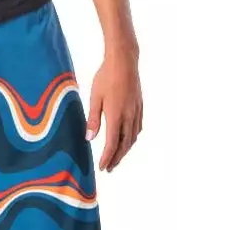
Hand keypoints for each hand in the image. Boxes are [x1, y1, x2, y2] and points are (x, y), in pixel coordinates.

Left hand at [86, 50, 143, 171]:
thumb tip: (89, 138)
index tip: (102, 168)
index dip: (107, 158)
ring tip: (117, 157)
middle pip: (124, 145)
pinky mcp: (139, 106)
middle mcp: (129, 117)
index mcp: (116, 116)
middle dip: (117, 158)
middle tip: (109, 168)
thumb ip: (93, 119)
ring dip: (125, 150)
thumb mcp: (95, 98)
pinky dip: (132, 138)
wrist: (124, 61)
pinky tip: (128, 139)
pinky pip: (137, 128)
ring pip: (133, 138)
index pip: (112, 144)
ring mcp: (136, 112)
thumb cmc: (106, 77)